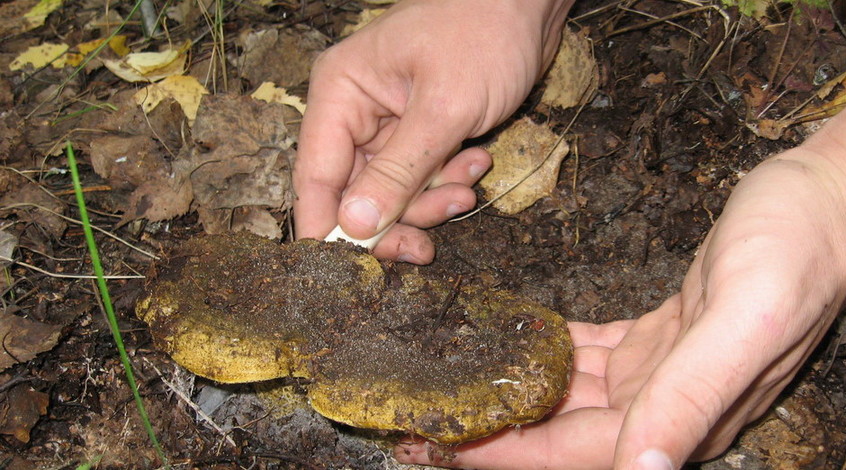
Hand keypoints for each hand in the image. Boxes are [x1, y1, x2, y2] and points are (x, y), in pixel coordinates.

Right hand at [292, 0, 572, 261]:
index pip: (315, 174)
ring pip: (393, 192)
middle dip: (395, 219)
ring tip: (469, 182)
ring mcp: (390, 124)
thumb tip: (355, 227)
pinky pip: (422, 176)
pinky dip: (447, 181)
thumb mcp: (443, 110)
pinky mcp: (421, 132)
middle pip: (355, 193)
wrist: (529, 6)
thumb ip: (398, 171)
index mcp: (341, 93)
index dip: (326, 227)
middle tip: (425, 246)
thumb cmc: (483, 36)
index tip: (342, 272)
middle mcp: (357, 112)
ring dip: (430, 200)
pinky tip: (476, 164)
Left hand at [394, 146, 845, 468]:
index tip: (445, 444)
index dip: (508, 453)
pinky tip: (519, 341)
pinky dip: (552, 351)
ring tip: (457, 380)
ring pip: (572, 395)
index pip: (576, 452)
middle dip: (498, 429)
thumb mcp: (747, 315)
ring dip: (516, 390)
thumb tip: (642, 468)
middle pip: (564, 433)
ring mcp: (665, 372)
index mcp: (684, 414)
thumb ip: (693, 393)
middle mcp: (669, 405)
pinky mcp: (663, 337)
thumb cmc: (797, 250)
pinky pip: (593, 356)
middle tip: (429, 417)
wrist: (829, 201)